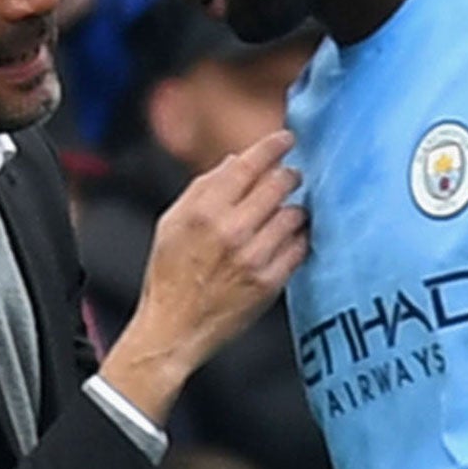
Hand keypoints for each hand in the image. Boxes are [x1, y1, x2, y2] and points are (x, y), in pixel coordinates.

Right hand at [102, 132, 307, 421]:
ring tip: (287, 213)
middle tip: (291, 176)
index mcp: (203, 211)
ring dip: (294, 209)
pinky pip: (299, 248)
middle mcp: (230, 231)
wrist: (173, 330)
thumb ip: (202, 188)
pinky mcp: (269, 282)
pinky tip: (289, 239)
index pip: (248, 165)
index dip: (272, 146)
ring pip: (293, 214)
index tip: (286, 139)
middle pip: (278, 184)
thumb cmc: (168, 276)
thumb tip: (235, 161)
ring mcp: (253, 257)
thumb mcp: (171, 223)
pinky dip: (298, 238)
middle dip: (288, 175)